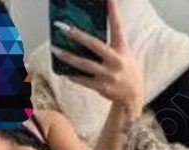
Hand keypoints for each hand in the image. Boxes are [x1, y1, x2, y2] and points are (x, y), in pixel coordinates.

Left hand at [51, 0, 144, 121]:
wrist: (132, 97)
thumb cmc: (127, 72)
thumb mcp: (127, 55)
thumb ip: (114, 45)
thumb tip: (92, 36)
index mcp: (122, 50)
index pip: (117, 27)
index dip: (113, 12)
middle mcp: (115, 61)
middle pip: (94, 45)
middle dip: (78, 35)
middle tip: (64, 28)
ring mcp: (108, 75)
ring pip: (84, 64)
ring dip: (68, 57)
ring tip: (55, 50)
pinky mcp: (102, 87)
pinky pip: (84, 80)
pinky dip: (73, 76)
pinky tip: (64, 71)